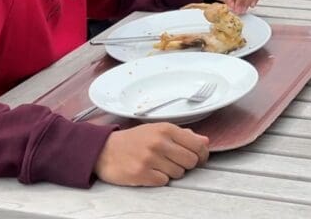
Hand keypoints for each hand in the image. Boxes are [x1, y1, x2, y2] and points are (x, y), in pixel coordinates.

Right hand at [94, 123, 208, 185]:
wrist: (104, 150)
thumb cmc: (134, 140)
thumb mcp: (158, 130)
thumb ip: (183, 135)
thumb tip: (205, 141)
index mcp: (166, 129)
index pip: (197, 145)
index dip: (202, 154)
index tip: (200, 158)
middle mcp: (159, 143)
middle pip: (190, 161)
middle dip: (187, 164)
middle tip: (177, 162)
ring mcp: (150, 159)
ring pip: (178, 173)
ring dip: (172, 172)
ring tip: (159, 165)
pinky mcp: (141, 174)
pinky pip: (164, 182)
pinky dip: (160, 179)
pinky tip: (151, 172)